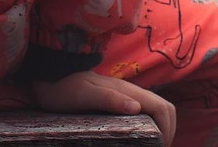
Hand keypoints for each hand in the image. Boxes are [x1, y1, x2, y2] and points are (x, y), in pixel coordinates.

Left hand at [33, 70, 175, 145]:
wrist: (49, 77)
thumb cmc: (64, 87)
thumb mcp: (84, 95)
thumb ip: (109, 99)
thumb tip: (137, 107)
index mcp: (127, 91)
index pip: (162, 108)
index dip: (168, 130)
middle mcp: (130, 92)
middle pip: (164, 109)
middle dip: (168, 131)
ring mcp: (125, 96)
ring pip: (155, 111)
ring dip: (160, 128)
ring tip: (152, 146)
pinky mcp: (117, 102)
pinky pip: (142, 114)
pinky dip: (149, 127)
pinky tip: (138, 140)